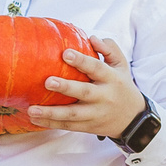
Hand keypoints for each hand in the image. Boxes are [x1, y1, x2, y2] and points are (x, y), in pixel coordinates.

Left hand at [28, 34, 147, 137]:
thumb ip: (109, 49)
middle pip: (84, 93)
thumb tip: (91, 38)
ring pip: (73, 114)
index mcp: (112, 79)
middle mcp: (104, 97)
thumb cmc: (121, 86)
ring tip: (32, 110)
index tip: (65, 53)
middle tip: (47, 81)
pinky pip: (68, 125)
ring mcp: (95, 114)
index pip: (96, 68)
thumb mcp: (122, 65)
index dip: (82, 61)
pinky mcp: (88, 126)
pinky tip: (35, 119)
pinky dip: (51, 124)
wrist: (133, 119)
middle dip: (66, 88)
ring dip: (52, 113)